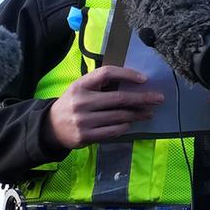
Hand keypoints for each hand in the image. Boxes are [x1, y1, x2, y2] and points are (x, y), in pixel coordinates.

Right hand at [47, 66, 162, 147]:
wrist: (50, 127)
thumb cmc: (73, 104)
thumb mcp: (81, 89)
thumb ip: (101, 84)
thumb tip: (135, 82)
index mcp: (80, 85)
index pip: (106, 73)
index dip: (127, 74)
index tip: (144, 79)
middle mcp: (81, 102)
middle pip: (120, 98)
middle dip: (143, 98)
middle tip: (159, 98)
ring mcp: (83, 120)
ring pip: (120, 116)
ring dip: (139, 114)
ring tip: (149, 113)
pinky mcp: (85, 136)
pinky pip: (114, 130)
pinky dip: (126, 126)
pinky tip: (131, 124)